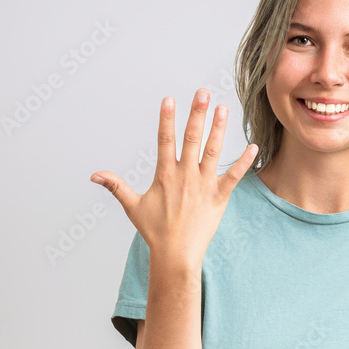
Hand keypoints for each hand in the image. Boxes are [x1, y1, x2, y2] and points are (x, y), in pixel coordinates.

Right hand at [91, 89, 257, 267]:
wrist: (176, 255)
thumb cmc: (154, 231)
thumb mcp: (132, 206)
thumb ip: (116, 186)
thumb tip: (94, 175)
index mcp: (165, 175)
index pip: (165, 140)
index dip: (167, 118)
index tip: (170, 99)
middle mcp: (185, 176)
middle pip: (191, 139)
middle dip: (197, 114)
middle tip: (203, 93)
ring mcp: (203, 186)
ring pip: (213, 152)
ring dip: (219, 129)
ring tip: (224, 109)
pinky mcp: (219, 198)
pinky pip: (234, 177)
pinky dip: (244, 162)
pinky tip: (254, 146)